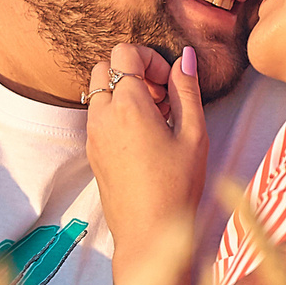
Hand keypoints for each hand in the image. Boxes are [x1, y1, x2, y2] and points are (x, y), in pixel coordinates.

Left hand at [85, 42, 206, 263]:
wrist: (148, 232)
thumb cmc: (177, 186)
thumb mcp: (193, 134)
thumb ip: (187, 90)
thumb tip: (184, 58)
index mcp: (128, 106)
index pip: (124, 52)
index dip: (151, 59)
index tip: (169, 84)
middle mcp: (102, 116)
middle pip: (105, 66)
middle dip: (133, 71)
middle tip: (162, 96)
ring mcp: (92, 134)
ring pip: (99, 91)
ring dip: (124, 92)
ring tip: (155, 118)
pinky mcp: (91, 151)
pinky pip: (97, 115)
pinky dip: (116, 112)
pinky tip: (144, 137)